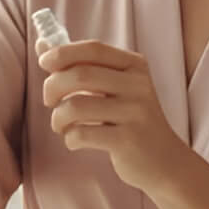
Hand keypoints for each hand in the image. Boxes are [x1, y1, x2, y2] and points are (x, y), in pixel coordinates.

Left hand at [39, 40, 187, 193]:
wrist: (166, 162)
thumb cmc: (131, 121)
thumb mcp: (115, 88)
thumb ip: (81, 65)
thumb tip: (41, 45)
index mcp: (135, 66)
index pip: (93, 48)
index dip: (62, 53)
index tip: (44, 63)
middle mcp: (138, 85)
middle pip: (80, 75)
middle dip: (52, 87)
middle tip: (50, 101)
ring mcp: (135, 113)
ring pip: (76, 106)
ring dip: (58, 118)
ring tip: (61, 125)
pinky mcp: (128, 140)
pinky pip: (82, 134)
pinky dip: (69, 138)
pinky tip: (75, 141)